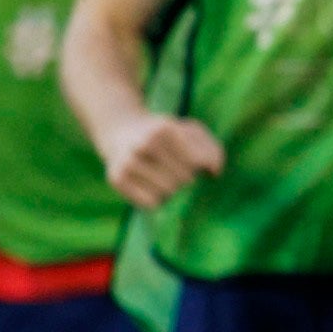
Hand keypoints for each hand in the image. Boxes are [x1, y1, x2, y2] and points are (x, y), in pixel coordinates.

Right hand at [98, 112, 225, 207]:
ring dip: (172, 190)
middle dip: (187, 178)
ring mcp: (128, 162)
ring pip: (168, 193)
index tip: (197, 161)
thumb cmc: (166, 134)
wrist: (121, 130)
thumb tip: (215, 172)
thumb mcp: (191, 131)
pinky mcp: (117, 179)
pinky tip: (151, 184)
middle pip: (184, 179)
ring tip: (164, 175)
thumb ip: (212, 149)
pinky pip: (151, 203)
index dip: (202, 166)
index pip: (197, 162)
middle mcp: (143, 144)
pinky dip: (157, 199)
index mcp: (165, 128)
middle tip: (177, 168)